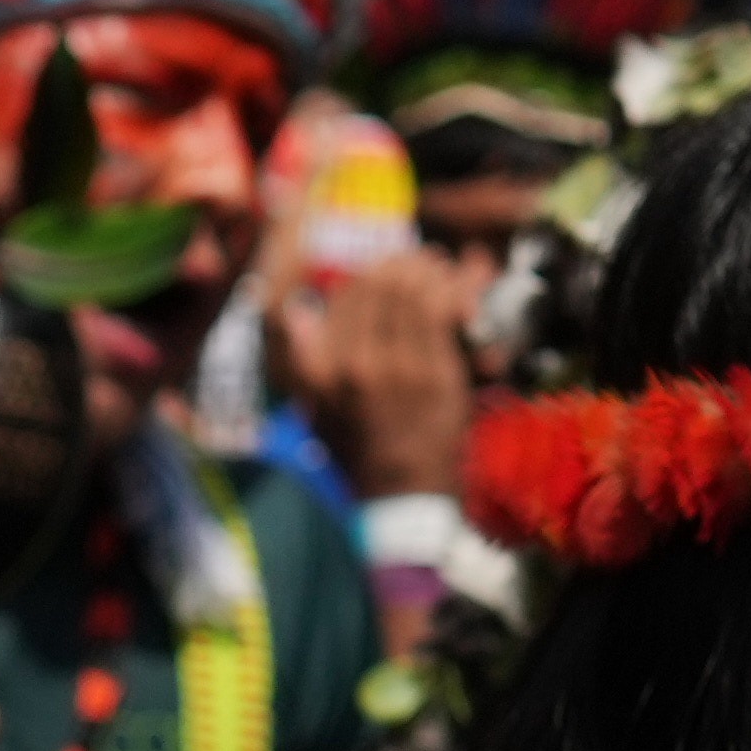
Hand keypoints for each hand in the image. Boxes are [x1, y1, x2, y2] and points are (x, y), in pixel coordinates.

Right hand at [279, 238, 478, 498]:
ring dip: (427, 271)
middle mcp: (352, 364)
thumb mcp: (314, 408)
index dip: (367, 274)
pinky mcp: (434, 375)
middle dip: (401, 263)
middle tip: (418, 258)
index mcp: (319, 370)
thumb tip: (296, 308)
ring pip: (410, 294)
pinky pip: (440, 315)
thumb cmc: (360, 450)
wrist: (400, 492)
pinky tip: (454, 289)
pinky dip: (449, 293)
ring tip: (438, 265)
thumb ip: (304, 358)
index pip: (344, 299)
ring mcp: (395, 368)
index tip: (384, 267)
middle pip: (377, 287)